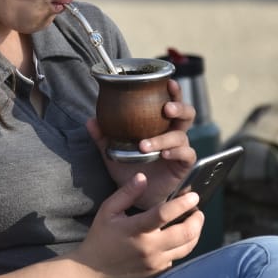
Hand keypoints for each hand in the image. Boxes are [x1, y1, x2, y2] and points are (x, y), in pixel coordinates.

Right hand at [70, 172, 203, 277]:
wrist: (93, 273)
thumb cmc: (100, 238)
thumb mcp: (108, 211)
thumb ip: (126, 193)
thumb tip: (143, 177)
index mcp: (136, 230)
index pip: (164, 214)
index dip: (183, 204)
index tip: (194, 196)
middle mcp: (149, 248)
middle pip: (186, 234)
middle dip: (197, 220)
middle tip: (198, 211)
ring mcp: (156, 263)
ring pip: (187, 248)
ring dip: (195, 233)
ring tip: (194, 222)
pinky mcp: (158, 272)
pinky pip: (177, 257)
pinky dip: (182, 246)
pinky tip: (179, 237)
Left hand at [90, 79, 196, 207]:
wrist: (137, 195)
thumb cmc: (129, 169)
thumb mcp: (112, 152)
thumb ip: (102, 137)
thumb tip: (90, 120)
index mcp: (160, 125)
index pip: (171, 102)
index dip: (173, 92)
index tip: (169, 81)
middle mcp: (173, 133)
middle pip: (187, 113)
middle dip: (179, 107)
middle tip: (165, 108)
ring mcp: (180, 149)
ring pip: (181, 135)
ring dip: (164, 137)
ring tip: (145, 145)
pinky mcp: (183, 165)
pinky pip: (187, 154)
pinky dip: (176, 152)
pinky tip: (164, 154)